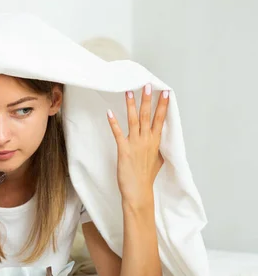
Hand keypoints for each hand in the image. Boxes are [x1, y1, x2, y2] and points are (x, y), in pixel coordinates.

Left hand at [107, 84, 168, 206]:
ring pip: (134, 121)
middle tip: (147, 85)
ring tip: (129, 92)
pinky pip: (118, 133)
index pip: (161, 120)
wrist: (139, 191)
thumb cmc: (147, 177)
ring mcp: (135, 144)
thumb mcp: (158, 160)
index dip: (162, 105)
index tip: (165, 92)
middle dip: (147, 100)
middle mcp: (147, 140)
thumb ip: (157, 148)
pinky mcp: (124, 150)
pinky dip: (114, 122)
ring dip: (131, 106)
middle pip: (148, 116)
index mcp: (156, 142)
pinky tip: (110, 112)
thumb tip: (158, 141)